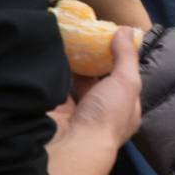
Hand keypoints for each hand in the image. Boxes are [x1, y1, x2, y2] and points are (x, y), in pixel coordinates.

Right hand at [58, 27, 142, 147]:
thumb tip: (126, 29)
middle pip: (97, 83)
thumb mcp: (126, 82)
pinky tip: (48, 56)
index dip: (117, 60)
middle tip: (81, 36)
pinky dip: (52, 76)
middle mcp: (103, 113)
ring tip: (64, 40)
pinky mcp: (54, 113)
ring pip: (73, 86)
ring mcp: (77, 114)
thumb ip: (126, 57)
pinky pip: (53, 90)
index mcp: (125, 109)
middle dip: (90, 63)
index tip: (105, 38)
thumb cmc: (106, 116)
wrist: (71, 145)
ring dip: (69, 68)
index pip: (124, 81)